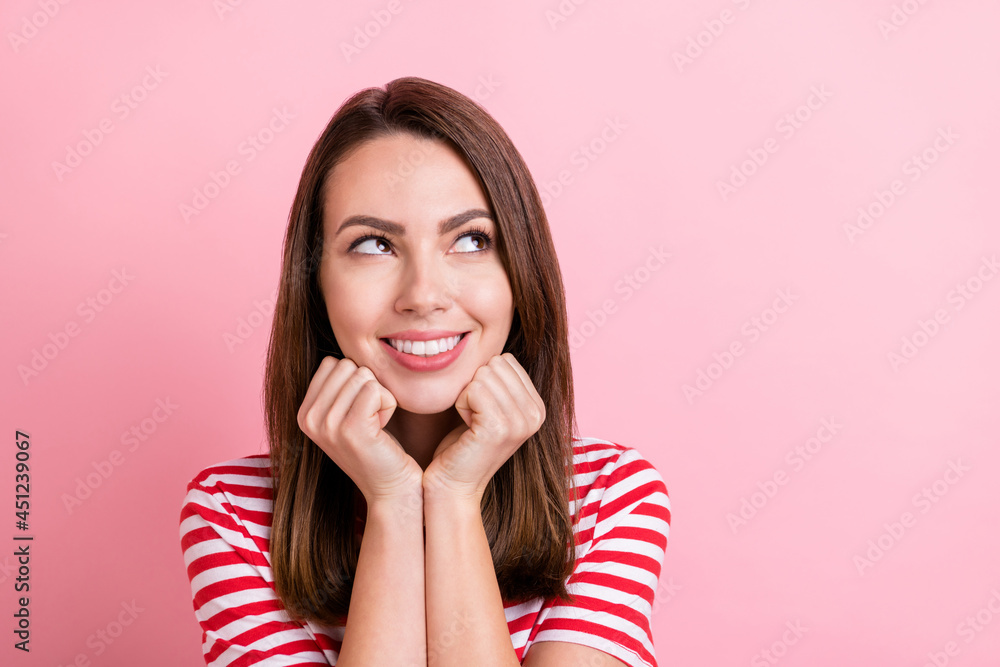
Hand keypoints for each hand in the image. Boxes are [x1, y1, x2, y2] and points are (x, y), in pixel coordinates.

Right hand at [297, 356, 422, 502]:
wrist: (391, 487)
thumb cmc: (377, 445)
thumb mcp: (346, 412)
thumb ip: (337, 384)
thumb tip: (338, 349)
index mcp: (303, 412)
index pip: (332, 363)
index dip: (355, 382)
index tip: (359, 412)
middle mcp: (308, 419)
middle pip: (348, 365)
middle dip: (368, 387)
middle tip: (370, 420)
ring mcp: (327, 425)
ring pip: (363, 375)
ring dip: (380, 397)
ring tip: (376, 426)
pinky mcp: (350, 429)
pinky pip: (375, 389)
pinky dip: (388, 405)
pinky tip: (382, 429)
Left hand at [423, 353, 545, 499]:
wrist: (453, 484)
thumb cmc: (464, 444)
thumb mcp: (492, 408)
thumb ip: (501, 381)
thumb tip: (499, 350)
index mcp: (539, 407)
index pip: (506, 361)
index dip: (484, 381)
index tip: (483, 412)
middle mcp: (536, 414)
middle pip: (495, 365)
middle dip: (475, 387)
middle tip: (474, 419)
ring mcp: (521, 422)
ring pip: (482, 375)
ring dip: (466, 397)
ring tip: (470, 425)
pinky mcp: (499, 427)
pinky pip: (472, 389)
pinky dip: (460, 404)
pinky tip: (466, 427)